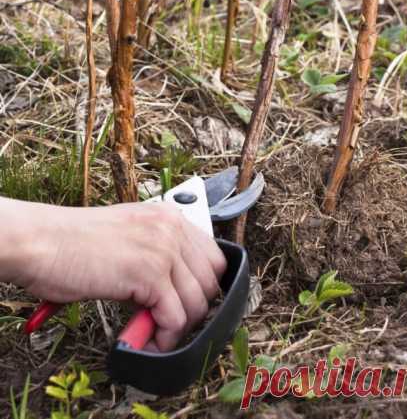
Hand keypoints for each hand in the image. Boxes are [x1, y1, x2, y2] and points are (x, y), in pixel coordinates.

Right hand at [4, 200, 225, 351]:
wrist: (43, 241)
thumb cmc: (75, 243)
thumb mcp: (129, 236)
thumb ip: (157, 253)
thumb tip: (175, 290)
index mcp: (168, 217)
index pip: (212, 257)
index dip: (202, 286)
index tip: (186, 303)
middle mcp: (171, 228)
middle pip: (210, 281)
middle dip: (193, 309)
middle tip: (167, 322)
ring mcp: (163, 250)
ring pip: (197, 303)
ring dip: (177, 327)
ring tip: (152, 333)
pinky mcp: (149, 275)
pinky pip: (176, 319)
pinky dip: (164, 338)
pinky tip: (145, 339)